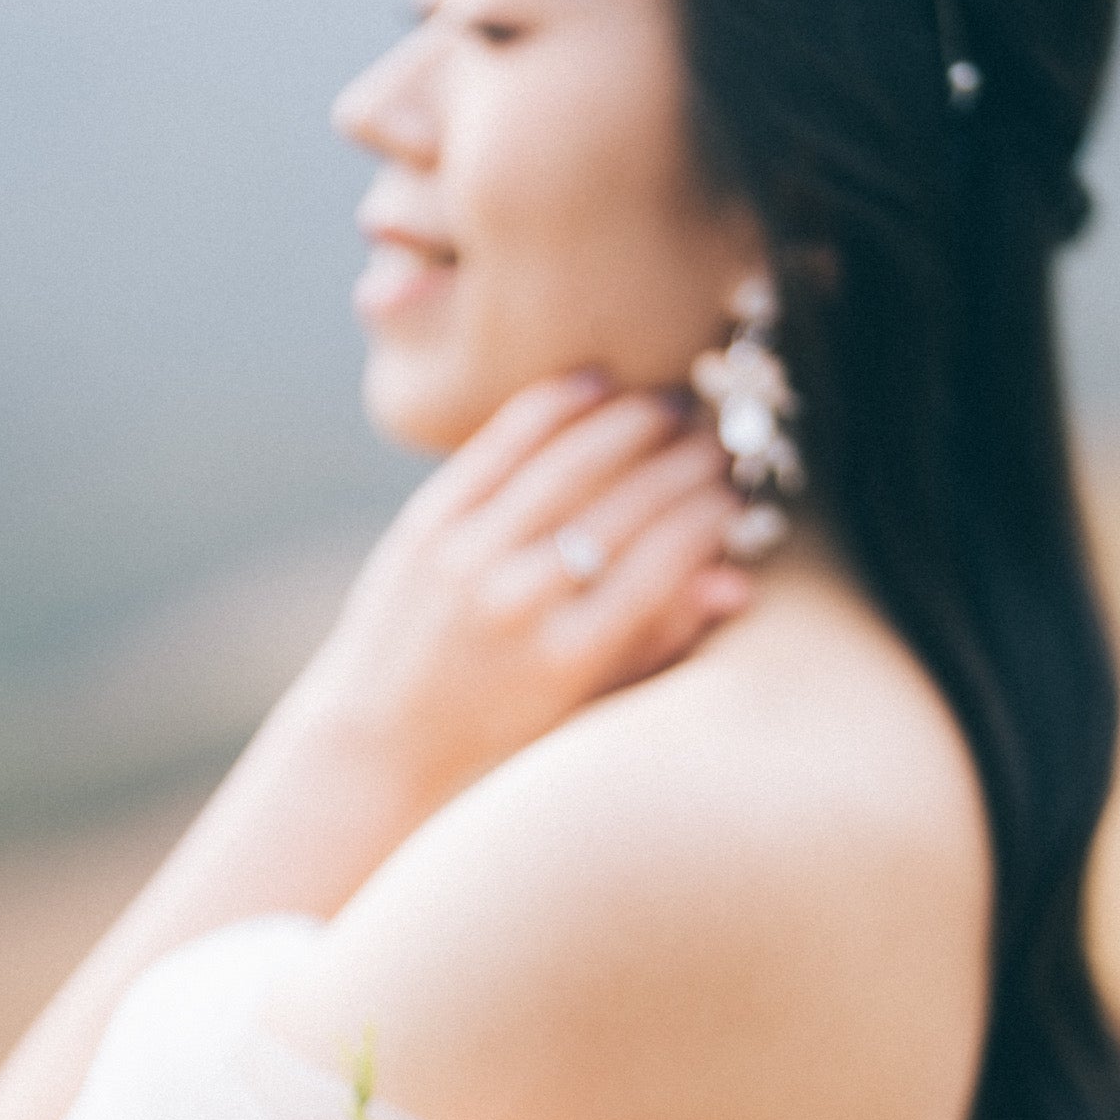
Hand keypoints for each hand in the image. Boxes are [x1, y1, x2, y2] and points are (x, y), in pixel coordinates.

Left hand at [293, 374, 753, 803]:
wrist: (380, 736)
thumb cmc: (501, 724)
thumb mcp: (584, 699)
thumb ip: (659, 639)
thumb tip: (737, 582)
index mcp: (568, 658)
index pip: (662, 563)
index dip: (711, 519)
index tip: (739, 494)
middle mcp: (518, 604)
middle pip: (625, 508)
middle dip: (686, 463)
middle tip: (723, 439)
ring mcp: (466, 559)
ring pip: (568, 465)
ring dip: (632, 423)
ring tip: (675, 404)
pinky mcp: (425, 525)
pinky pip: (499, 446)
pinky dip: (554, 407)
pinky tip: (598, 383)